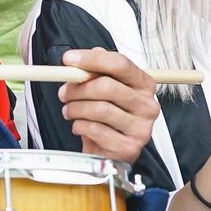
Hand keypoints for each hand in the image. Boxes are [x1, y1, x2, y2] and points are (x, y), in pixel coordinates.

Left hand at [58, 48, 158, 164]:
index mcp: (143, 84)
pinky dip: (80, 126)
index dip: (92, 59)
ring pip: (100, 109)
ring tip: (69, 111)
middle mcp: (147, 105)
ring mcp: (141, 127)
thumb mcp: (101, 90)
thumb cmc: (106, 117)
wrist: (109, 150)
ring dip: (75, 109)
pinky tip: (80, 126)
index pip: (120, 64)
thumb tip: (81, 60)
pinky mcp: (129, 147)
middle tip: (64, 93)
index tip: (69, 59)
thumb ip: (94, 72)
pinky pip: (96, 129)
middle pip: (107, 86)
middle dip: (78, 89)